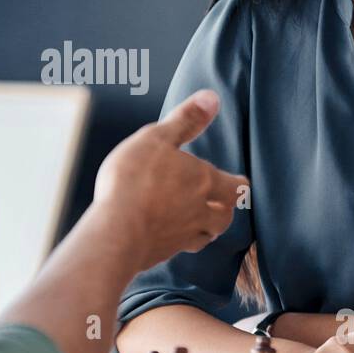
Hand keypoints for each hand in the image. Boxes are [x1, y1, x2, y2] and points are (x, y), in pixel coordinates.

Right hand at [91, 89, 248, 270]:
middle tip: (219, 204)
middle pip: (225, 216)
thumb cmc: (135, 180)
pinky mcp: (162, 254)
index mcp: (204, 182)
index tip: (236, 181)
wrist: (115, 231)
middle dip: (225, 210)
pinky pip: (178, 249)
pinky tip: (167, 237)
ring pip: (205, 236)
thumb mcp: (158, 138)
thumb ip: (185, 120)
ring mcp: (182, 237)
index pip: (237, 186)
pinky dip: (179, 242)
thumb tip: (212, 98)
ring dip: (206, 229)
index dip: (238, 183)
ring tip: (198, 223)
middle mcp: (200, 212)